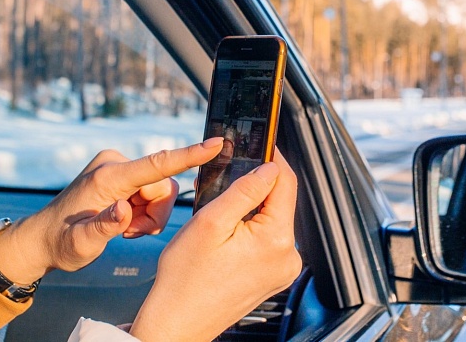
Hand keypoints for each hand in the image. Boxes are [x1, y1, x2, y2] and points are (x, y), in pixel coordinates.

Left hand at [0, 138, 223, 283]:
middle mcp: (115, 164)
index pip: (157, 164)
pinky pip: (151, 191)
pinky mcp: (121, 174)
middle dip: (155, 213)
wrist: (45, 238)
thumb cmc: (62, 243)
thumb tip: (124, 209)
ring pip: (160, 190)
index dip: (188, 155)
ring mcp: (118, 167)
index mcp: (108, 177)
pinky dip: (144, 211)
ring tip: (125, 228)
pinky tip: (124, 221)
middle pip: (163, 185)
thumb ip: (104, 226)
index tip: (215, 144)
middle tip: (131, 232)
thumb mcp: (81, 244)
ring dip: (150, 214)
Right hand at [130, 149, 301, 341]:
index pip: (286, 183)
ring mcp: (281, 269)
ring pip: (271, 219)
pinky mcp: (272, 276)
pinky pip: (266, 240)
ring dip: (249, 208)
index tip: (261, 143)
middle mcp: (287, 257)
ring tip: (218, 214)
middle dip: (254, 187)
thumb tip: (269, 168)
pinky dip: (248, 229)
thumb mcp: (210, 222)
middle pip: (279, 201)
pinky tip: (226, 234)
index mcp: (276, 241)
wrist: (177, 323)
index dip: (272, 159)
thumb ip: (244, 190)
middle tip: (224, 182)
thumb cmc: (185, 280)